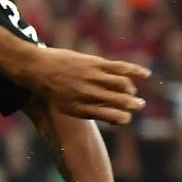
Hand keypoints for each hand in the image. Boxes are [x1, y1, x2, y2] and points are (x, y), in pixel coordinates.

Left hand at [23, 48, 149, 124]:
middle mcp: (87, 94)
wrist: (35, 68)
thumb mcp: (64, 106)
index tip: (125, 118)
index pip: (111, 116)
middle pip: (120, 101)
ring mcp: (92, 77)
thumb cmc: (50, 89)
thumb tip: (112, 116)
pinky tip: (146, 74)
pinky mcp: (95, 63)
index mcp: (79, 108)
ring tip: (133, 92)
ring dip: (132, 90)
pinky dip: (136, 71)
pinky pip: (121, 67)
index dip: (122, 118)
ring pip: (122, 85)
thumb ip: (87, 110)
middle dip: (132, 105)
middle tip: (138, 105)